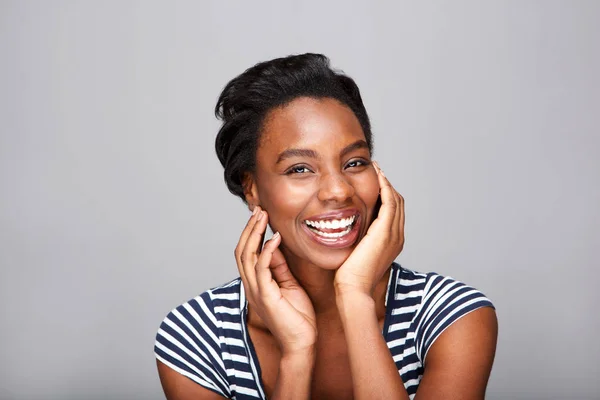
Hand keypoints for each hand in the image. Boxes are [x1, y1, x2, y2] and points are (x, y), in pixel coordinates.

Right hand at [235, 207, 316, 355]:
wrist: (301, 344)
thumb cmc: (297, 317)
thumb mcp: (288, 285)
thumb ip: (279, 267)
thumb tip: (273, 245)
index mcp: (255, 283)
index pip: (246, 253)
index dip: (251, 233)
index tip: (260, 215)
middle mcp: (251, 285)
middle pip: (241, 251)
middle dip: (249, 228)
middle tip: (258, 209)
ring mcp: (256, 291)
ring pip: (246, 256)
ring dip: (254, 234)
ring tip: (262, 217)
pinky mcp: (266, 297)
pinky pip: (261, 270)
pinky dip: (266, 252)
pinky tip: (274, 238)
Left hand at [334, 162, 404, 295]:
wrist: (354, 288)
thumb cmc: (349, 277)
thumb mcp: (356, 254)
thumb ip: (357, 241)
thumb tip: (346, 231)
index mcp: (392, 242)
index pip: (393, 212)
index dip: (385, 195)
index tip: (374, 182)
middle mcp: (397, 237)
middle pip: (398, 203)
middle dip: (387, 185)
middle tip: (377, 170)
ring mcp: (394, 233)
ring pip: (395, 199)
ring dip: (386, 182)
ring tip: (377, 169)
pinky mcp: (386, 231)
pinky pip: (389, 202)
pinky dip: (385, 187)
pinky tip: (377, 176)